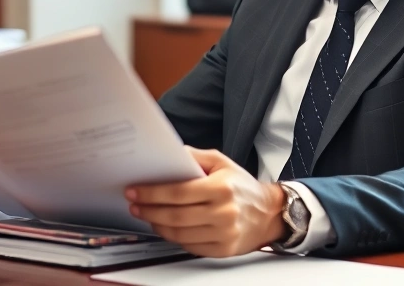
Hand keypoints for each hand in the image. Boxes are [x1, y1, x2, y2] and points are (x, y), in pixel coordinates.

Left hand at [126, 147, 285, 257]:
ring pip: (179, 233)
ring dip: (157, 225)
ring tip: (146, 215)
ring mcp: (224, 234)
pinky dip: (173, 238)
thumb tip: (170, 154)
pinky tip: (165, 228)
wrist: (269, 213)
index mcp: (222, 188)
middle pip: (175, 215)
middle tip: (135, 204)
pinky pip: (190, 246)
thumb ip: (195, 157)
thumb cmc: (243, 186)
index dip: (152, 193)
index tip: (135, 191)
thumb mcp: (222, 163)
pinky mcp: (223, 249)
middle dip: (149, 210)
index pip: (178, 192)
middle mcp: (224, 212)